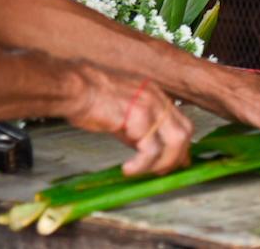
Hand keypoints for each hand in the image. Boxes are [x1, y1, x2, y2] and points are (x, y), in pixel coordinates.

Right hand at [65, 67, 193, 176]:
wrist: (74, 88)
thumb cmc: (92, 101)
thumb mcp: (124, 116)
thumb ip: (140, 133)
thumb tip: (152, 155)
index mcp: (156, 95)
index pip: (182, 122)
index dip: (182, 146)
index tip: (175, 163)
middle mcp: (158, 98)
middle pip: (185, 132)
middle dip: (176, 157)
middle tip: (159, 172)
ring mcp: (150, 105)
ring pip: (174, 141)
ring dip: (162, 163)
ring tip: (142, 171)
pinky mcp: (138, 115)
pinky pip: (150, 148)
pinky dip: (142, 164)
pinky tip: (129, 168)